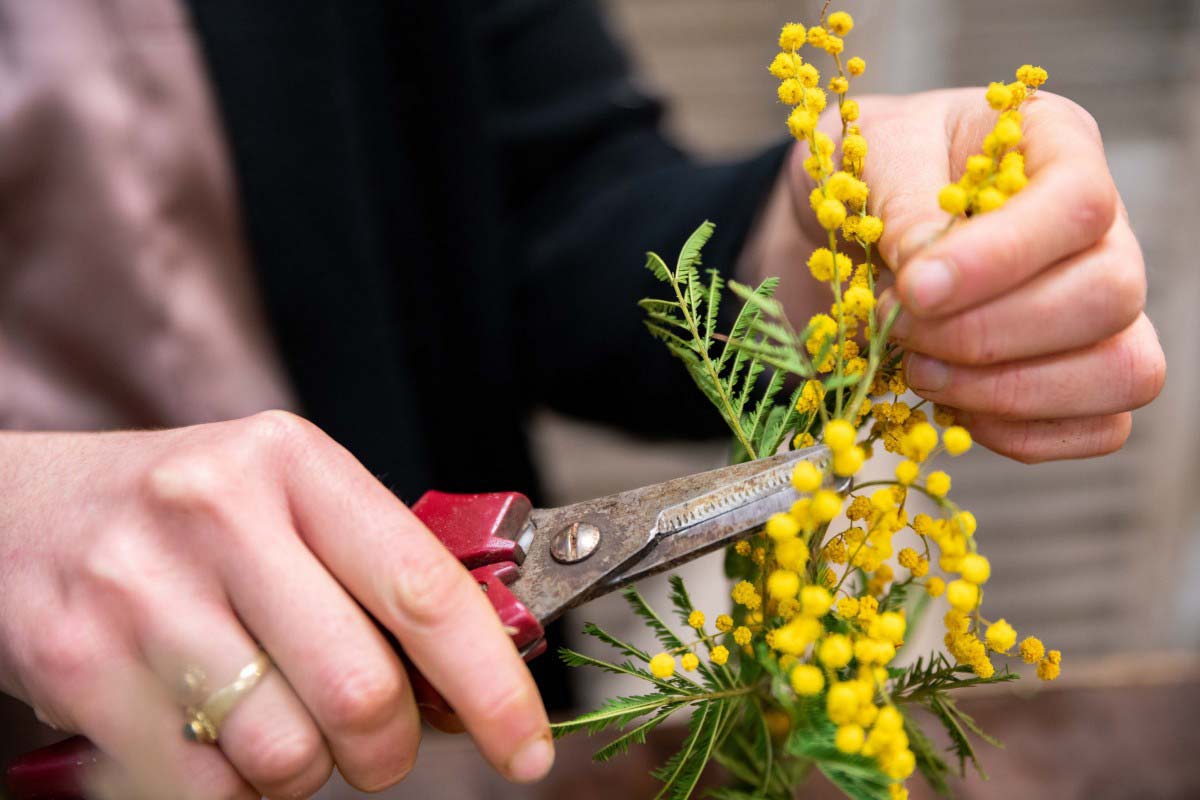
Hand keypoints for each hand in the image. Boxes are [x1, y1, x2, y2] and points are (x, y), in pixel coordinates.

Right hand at [0, 412, 551, 798]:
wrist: (13, 508)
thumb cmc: (178, 515)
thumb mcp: (283, 501)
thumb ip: (375, 574)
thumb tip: (477, 676)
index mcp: (295, 464)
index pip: (425, 588)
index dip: (493, 683)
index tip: (526, 744)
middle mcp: (220, 514)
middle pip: (364, 690)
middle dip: (391, 748)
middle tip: (380, 742)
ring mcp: (143, 592)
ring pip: (286, 752)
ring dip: (306, 768)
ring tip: (276, 719)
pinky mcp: (82, 666)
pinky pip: (207, 785)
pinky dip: (233, 785)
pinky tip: (210, 727)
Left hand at [751, 88, 1164, 461]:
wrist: (847, 216)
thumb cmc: (873, 167)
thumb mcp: (874, 154)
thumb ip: (905, 206)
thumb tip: (928, 281)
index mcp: (1058, 146)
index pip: (1078, 205)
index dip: (1000, 259)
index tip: (915, 289)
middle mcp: (1102, 230)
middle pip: (1109, 297)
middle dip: (988, 334)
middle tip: (897, 329)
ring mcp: (1101, 310)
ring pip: (1121, 371)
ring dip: (1007, 392)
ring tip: (917, 370)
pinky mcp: (1082, 376)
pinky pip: (1098, 427)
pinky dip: (1019, 432)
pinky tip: (949, 404)